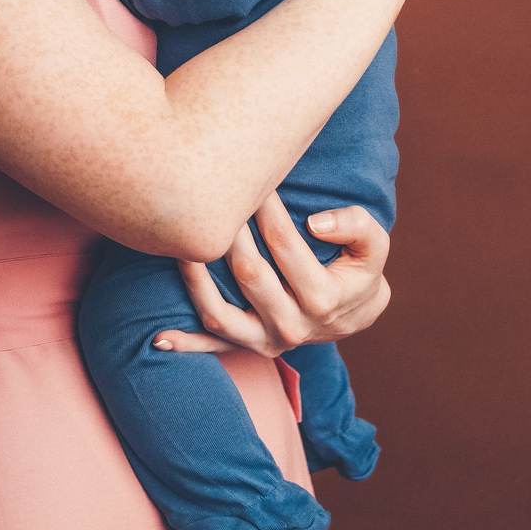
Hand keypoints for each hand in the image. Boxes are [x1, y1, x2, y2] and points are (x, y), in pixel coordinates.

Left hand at [152, 192, 391, 358]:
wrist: (355, 315)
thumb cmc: (358, 271)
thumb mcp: (373, 248)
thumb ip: (357, 227)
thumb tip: (316, 222)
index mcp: (324, 299)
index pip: (286, 245)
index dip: (267, 209)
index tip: (253, 181)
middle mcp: (293, 325)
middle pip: (249, 273)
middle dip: (229, 233)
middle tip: (209, 199)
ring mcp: (268, 341)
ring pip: (221, 313)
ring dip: (195, 280)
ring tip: (178, 246)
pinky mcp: (251, 348)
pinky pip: (214, 346)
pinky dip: (186, 344)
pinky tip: (157, 337)